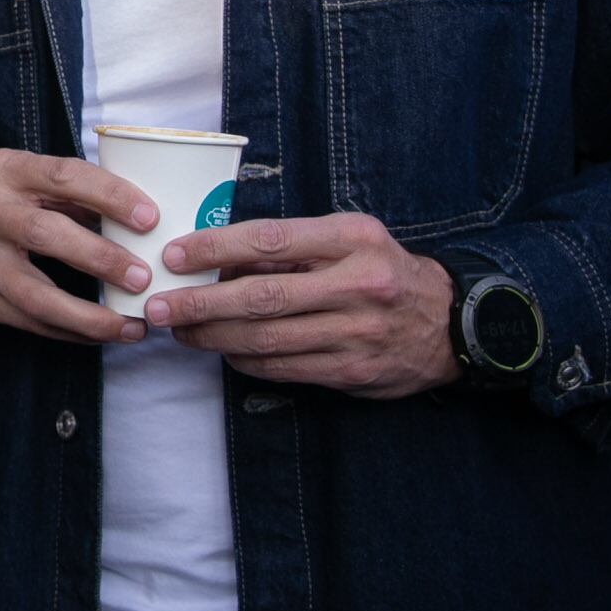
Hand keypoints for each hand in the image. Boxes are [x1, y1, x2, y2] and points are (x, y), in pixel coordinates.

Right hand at [0, 149, 155, 345]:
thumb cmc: (18, 205)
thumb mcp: (42, 184)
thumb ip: (84, 198)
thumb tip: (149, 226)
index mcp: (8, 170)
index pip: (64, 176)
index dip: (110, 196)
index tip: (150, 219)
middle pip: (44, 235)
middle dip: (101, 259)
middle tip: (143, 279)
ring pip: (35, 295)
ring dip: (89, 316)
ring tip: (132, 327)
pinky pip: (31, 322)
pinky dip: (73, 332)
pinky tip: (104, 334)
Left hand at [149, 213, 457, 398]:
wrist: (451, 324)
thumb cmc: (383, 271)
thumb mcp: (349, 240)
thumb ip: (291, 247)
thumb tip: (217, 256)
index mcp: (352, 239)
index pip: (269, 239)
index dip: (215, 248)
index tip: (174, 255)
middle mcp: (357, 284)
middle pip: (260, 296)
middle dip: (199, 303)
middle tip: (158, 306)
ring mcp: (356, 331)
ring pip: (265, 338)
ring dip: (212, 336)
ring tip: (179, 330)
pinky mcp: (352, 370)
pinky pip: (282, 367)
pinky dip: (243, 359)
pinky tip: (222, 351)